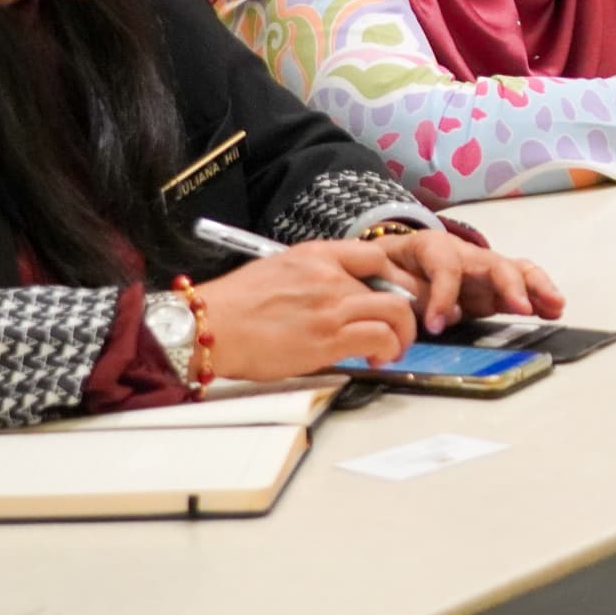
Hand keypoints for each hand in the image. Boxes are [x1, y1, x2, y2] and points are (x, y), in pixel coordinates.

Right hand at [198, 240, 421, 375]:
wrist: (209, 327)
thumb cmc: (234, 306)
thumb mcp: (278, 271)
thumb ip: (313, 277)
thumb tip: (335, 293)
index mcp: (316, 255)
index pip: (375, 255)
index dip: (395, 277)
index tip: (397, 294)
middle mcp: (329, 276)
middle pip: (392, 285)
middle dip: (406, 310)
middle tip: (401, 327)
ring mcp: (331, 306)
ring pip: (395, 311)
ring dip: (403, 333)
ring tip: (393, 348)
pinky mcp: (328, 338)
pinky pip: (379, 338)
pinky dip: (388, 349)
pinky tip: (377, 359)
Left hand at [375, 229, 565, 335]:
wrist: (393, 260)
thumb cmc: (390, 268)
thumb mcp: (384, 277)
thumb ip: (406, 294)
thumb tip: (436, 316)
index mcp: (432, 247)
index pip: (445, 267)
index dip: (442, 295)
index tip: (435, 325)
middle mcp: (465, 254)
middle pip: (494, 263)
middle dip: (510, 286)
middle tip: (521, 308)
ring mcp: (483, 268)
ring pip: (517, 271)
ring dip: (537, 288)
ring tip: (555, 306)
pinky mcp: (493, 287)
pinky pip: (523, 286)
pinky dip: (539, 297)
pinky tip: (554, 310)